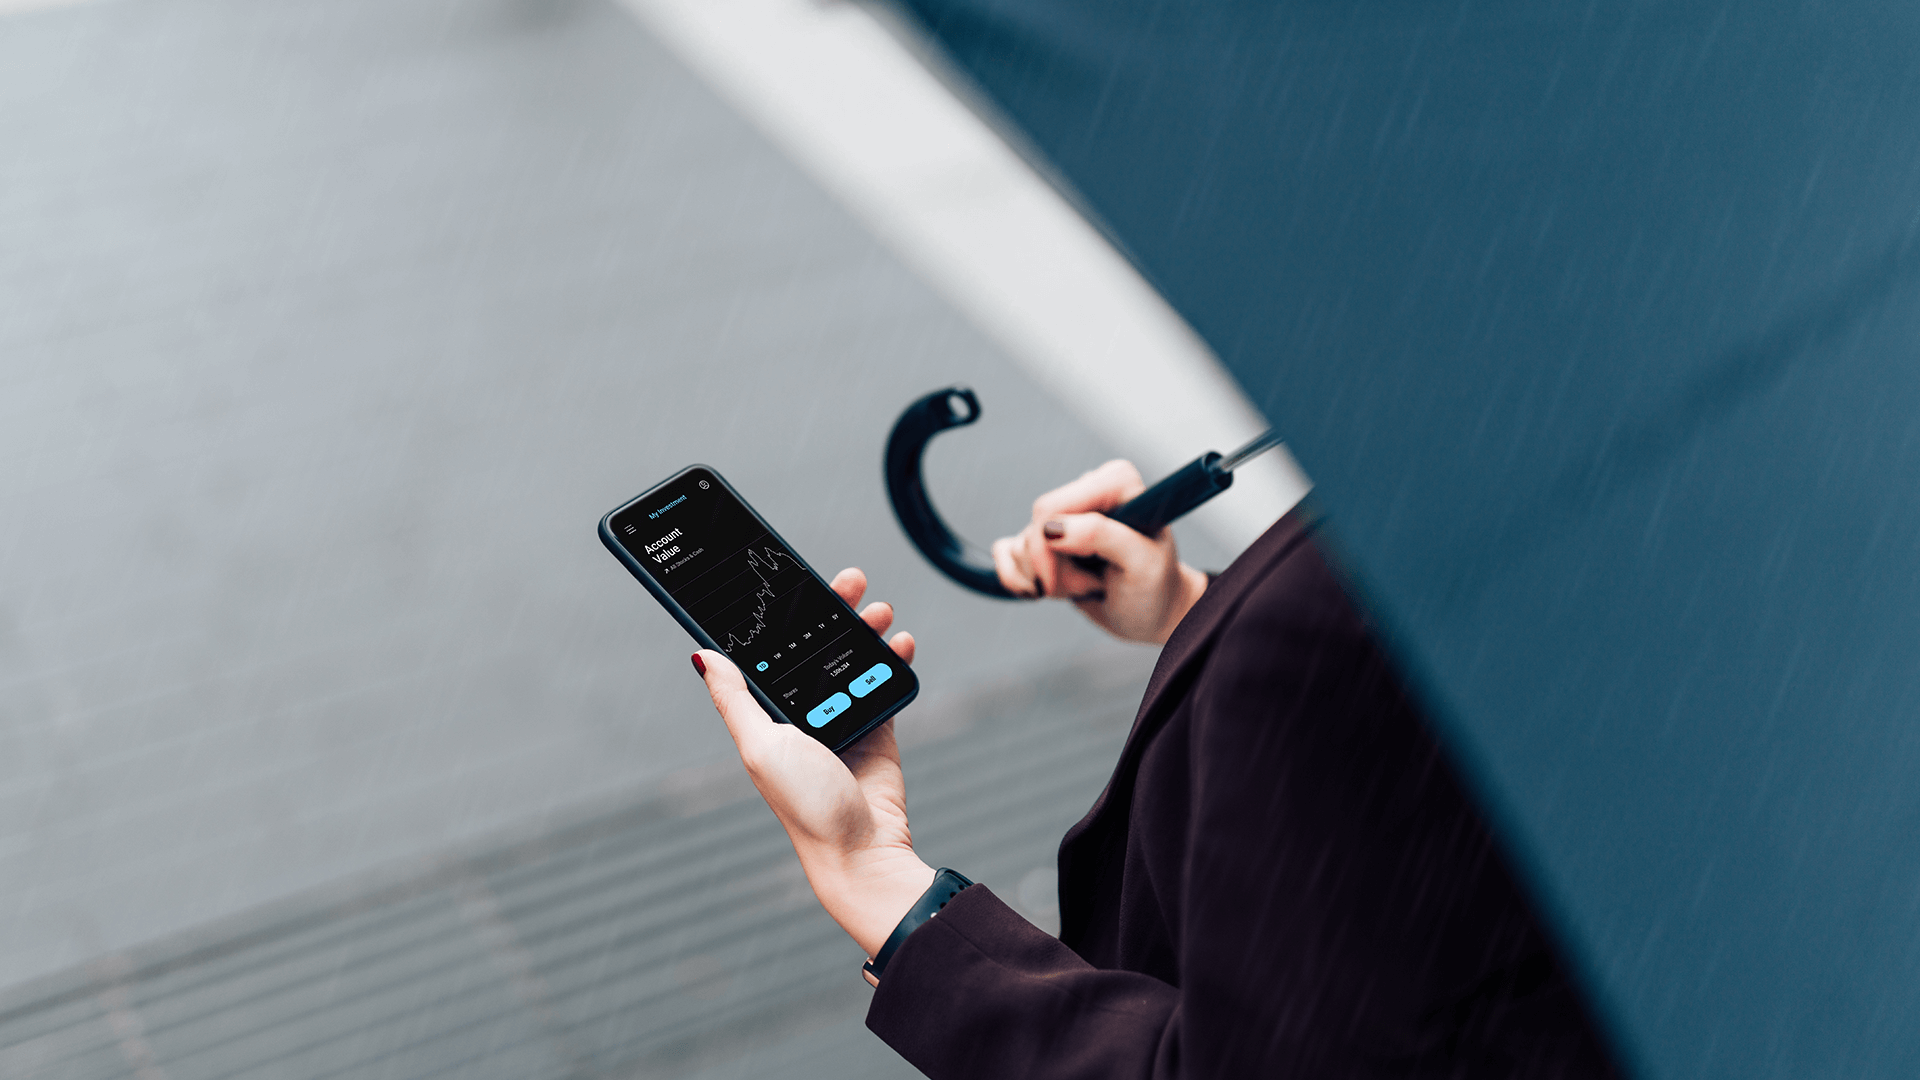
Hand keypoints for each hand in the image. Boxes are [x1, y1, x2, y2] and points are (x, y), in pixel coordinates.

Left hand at [692, 568, 932, 958]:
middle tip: (850, 580)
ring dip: (867, 629)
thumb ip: (735, 698)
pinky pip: (884, 682)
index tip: (792, 580)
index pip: (770, 650)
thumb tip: (700, 655)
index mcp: (767, 714)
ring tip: (880, 610)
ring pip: (853, 657)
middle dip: (832, 609)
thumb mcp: (761, 746)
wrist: (861, 850)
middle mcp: (802, 711)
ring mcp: (841, 717)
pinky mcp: (877, 727)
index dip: (779, 614)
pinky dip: (894, 659)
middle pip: (815, 645)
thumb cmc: (804, 806)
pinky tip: (901, 642)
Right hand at [990, 459, 1208, 644]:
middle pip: (1034, 528)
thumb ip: (1102, 536)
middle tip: (1090, 585)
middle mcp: (1088, 491)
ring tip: (1088, 586)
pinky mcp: (1045, 539)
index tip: (1065, 583)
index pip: (1053, 505)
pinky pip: (1005, 552)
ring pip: (1022, 547)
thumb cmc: (1155, 587)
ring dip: (1050, 581)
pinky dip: (1018, 579)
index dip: (1048, 548)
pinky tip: (1048, 590)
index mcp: (1115, 482)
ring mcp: (1064, 515)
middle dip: (1053, 570)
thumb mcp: (1142, 563)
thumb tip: (1051, 528)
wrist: (1152, 615)